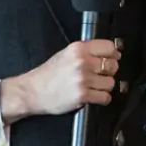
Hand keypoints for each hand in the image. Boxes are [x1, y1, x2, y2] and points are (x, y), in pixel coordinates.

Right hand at [0, 38, 118, 119]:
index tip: (112, 58)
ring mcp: (82, 79)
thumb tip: (110, 53)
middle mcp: (81, 62)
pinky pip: (105, 97)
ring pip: (111, 82)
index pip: (109, 47)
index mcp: (78, 49)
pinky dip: (102, 99)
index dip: (114, 54)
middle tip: (99, 75)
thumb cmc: (48, 74)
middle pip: (113, 65)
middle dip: (109, 72)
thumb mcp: (65, 55)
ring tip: (93, 87)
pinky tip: (93, 96)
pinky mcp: (82, 95)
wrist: (31, 91)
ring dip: (105, 86)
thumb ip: (86, 52)